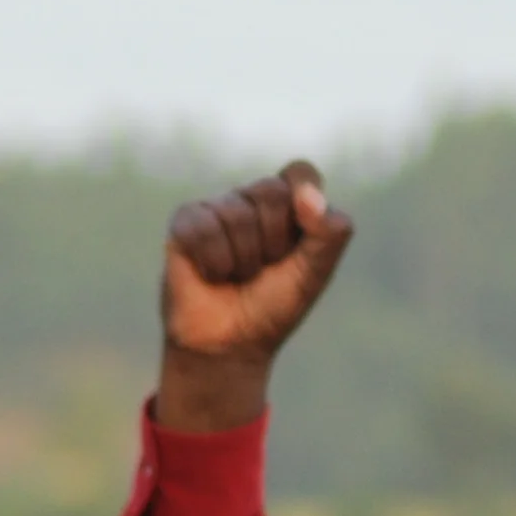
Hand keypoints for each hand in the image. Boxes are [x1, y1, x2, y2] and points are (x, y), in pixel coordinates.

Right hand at [159, 163, 354, 430]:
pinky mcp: (185, 222)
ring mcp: (217, 207)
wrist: (231, 344)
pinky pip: (204, 228)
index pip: (301, 172)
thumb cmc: (274, 305)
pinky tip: (211, 275)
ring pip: (237, 214)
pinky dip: (215, 263)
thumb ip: (329, 233)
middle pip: (271, 192)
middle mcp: (252, 200)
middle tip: (265, 268)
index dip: (305, 197)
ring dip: (244, 260)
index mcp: (290, 205)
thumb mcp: (315, 273)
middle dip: (275, 241)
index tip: (304, 229)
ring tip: (238, 276)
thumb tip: (308, 197)